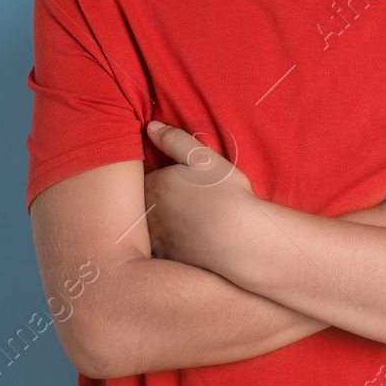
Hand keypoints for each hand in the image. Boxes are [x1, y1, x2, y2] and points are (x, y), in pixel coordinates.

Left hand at [142, 121, 257, 267]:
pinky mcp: (169, 259)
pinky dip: (171, 245)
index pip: (145, 179)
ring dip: (161, 225)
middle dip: (155, 201)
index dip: (158, 178)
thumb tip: (150, 126)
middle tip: (180, 200)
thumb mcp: (203, 158)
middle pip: (144, 204)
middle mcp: (149, 214)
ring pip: (151, 228)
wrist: (241, 239)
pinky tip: (188, 242)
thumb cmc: (226, 195)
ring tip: (185, 221)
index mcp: (155, 185)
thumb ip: (175, 140)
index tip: (173, 181)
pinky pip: (162, 250)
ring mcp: (157, 239)